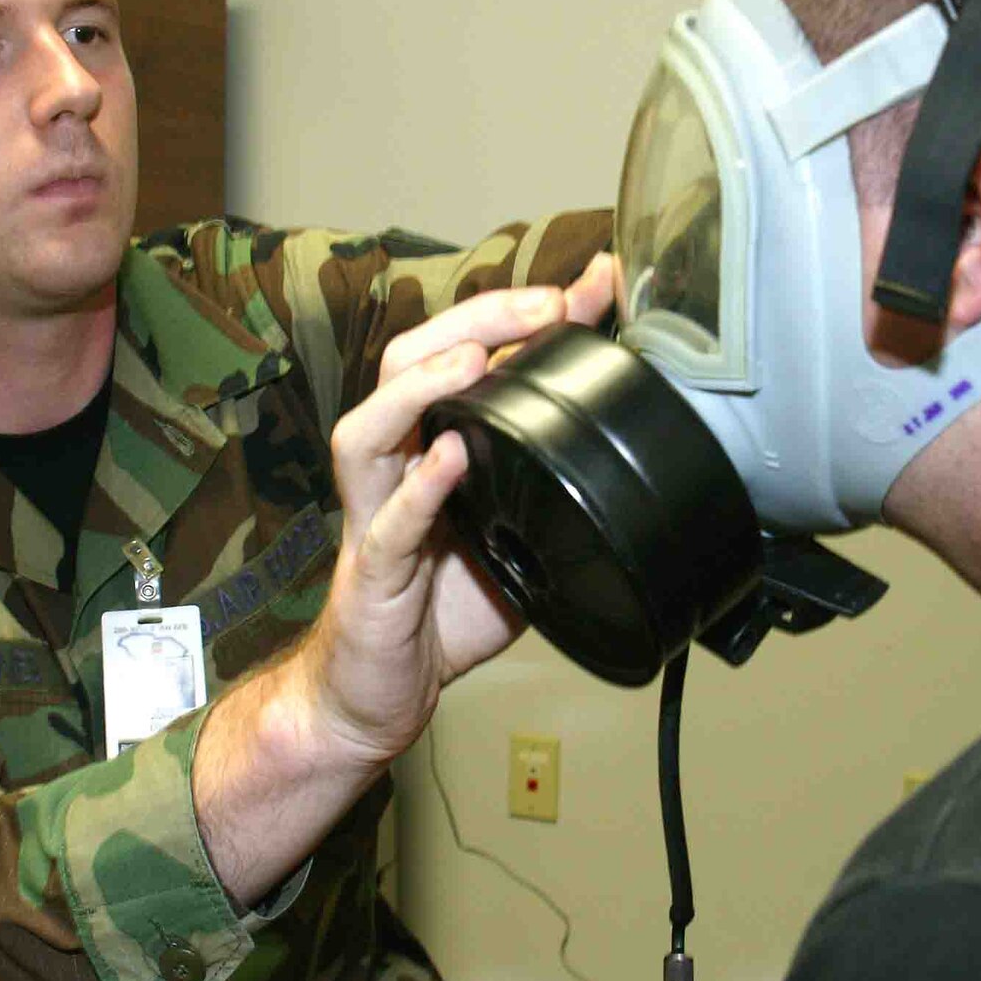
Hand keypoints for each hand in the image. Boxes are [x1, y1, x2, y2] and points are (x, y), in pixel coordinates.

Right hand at [305, 254, 615, 765]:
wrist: (381, 694)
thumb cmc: (442, 606)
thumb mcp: (515, 525)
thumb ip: (551, 467)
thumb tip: (612, 417)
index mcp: (427, 446)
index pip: (454, 351)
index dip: (512, 310)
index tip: (583, 286)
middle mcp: (393, 468)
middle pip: (404, 364)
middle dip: (473, 321)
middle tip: (542, 307)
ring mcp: (374, 518)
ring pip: (368, 430)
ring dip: (420, 386)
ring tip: (472, 359)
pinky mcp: (373, 575)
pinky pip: (388, 525)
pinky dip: (418, 490)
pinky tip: (448, 460)